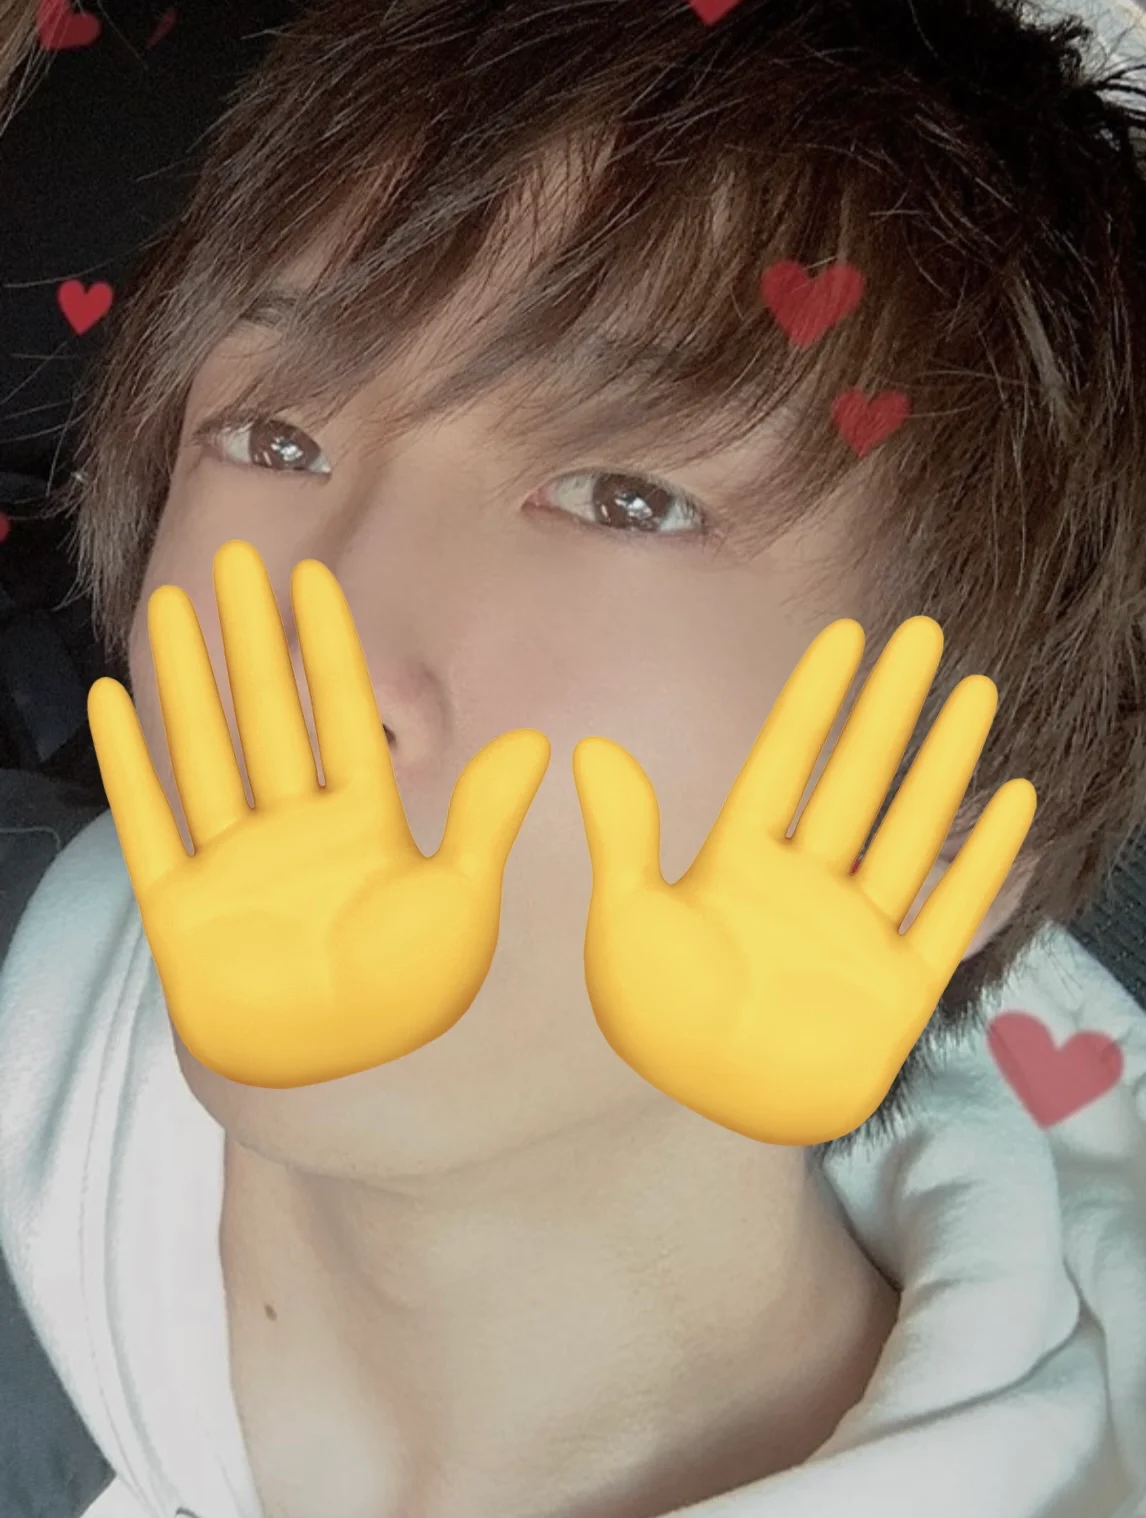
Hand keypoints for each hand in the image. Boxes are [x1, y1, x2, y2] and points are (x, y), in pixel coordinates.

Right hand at [88, 540, 549, 1087]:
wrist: (339, 1084)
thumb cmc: (405, 1003)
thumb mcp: (461, 906)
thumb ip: (485, 822)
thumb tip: (537, 744)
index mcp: (363, 825)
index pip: (341, 713)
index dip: (327, 645)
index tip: (314, 579)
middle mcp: (293, 831)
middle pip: (266, 713)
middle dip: (249, 637)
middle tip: (234, 559)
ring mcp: (234, 865)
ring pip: (204, 750)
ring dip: (187, 680)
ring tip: (171, 607)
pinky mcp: (181, 912)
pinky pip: (149, 825)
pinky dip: (128, 767)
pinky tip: (111, 702)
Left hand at [572, 617, 1036, 1143]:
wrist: (712, 1112)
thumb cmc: (662, 1021)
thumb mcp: (629, 919)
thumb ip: (624, 834)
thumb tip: (592, 748)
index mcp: (742, 861)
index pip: (789, 758)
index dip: (818, 696)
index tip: (846, 635)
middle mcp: (808, 883)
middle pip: (859, 776)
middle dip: (892, 705)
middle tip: (922, 633)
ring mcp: (859, 930)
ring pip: (914, 827)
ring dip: (945, 762)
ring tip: (974, 692)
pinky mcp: (901, 988)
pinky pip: (953, 912)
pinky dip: (987, 861)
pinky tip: (1015, 802)